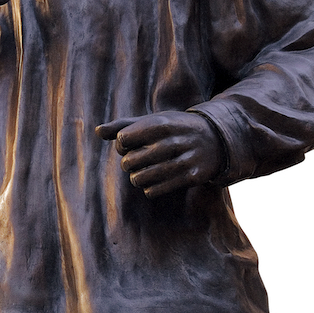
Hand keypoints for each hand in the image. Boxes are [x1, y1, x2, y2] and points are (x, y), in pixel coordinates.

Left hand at [96, 111, 224, 197]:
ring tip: (142, 173)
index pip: (124, 139)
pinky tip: (154, 182)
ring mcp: (184, 159)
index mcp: (161, 123)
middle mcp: (173, 141)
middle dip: (128, 163)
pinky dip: (149, 189)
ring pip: (140, 179)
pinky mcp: (191, 176)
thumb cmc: (176, 129)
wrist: (216, 140)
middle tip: (137, 161)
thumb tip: (97, 131)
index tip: (131, 144)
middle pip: (130, 161)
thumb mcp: (153, 121)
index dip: (122, 144)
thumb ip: (124, 125)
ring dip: (136, 178)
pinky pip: (155, 190)